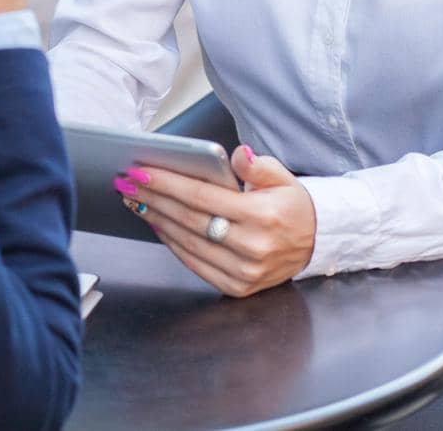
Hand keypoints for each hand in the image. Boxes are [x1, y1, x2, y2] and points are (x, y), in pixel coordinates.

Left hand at [114, 145, 317, 297]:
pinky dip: (173, 244)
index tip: (141, 171)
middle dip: (153, 199)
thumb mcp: (283, 177)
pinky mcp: (238, 286)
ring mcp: (244, 271)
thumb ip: (258, 166)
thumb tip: (237, 155)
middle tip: (127, 183)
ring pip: (189, 243)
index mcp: (262, 216)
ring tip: (136, 201)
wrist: (315, 243)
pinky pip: (196, 264)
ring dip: (157, 221)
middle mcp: (252, 246)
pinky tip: (158, 225)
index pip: (203, 197)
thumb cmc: (293, 206)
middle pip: (189, 219)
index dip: (168, 184)